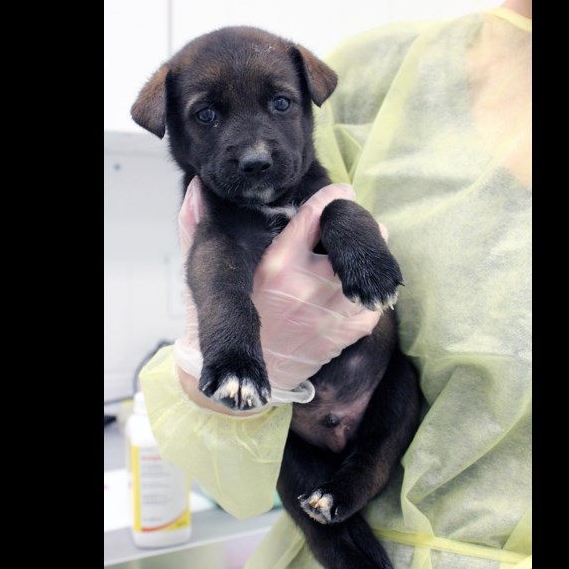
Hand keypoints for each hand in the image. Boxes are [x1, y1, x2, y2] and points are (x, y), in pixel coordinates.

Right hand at [175, 177, 383, 409]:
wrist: (240, 380)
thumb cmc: (221, 320)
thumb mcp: (202, 271)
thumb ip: (197, 226)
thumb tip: (199, 188)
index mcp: (277, 264)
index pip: (315, 216)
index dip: (332, 198)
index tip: (341, 192)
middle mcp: (307, 285)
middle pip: (350, 242)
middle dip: (358, 228)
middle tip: (361, 223)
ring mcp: (330, 311)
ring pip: (367, 272)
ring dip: (370, 260)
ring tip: (369, 251)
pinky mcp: (344, 335)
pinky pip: (371, 306)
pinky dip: (370, 294)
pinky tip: (361, 288)